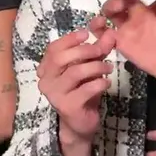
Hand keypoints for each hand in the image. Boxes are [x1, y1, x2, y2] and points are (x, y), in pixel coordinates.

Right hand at [37, 22, 116, 142]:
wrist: (80, 123)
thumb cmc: (82, 93)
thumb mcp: (90, 68)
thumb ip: (98, 51)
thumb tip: (109, 32)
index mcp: (46, 70)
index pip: (53, 49)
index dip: (69, 39)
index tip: (86, 34)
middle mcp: (46, 81)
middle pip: (60, 58)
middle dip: (84, 51)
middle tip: (101, 51)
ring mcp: (55, 95)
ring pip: (74, 72)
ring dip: (95, 66)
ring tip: (109, 67)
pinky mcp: (68, 106)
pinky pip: (86, 89)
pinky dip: (99, 83)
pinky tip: (106, 82)